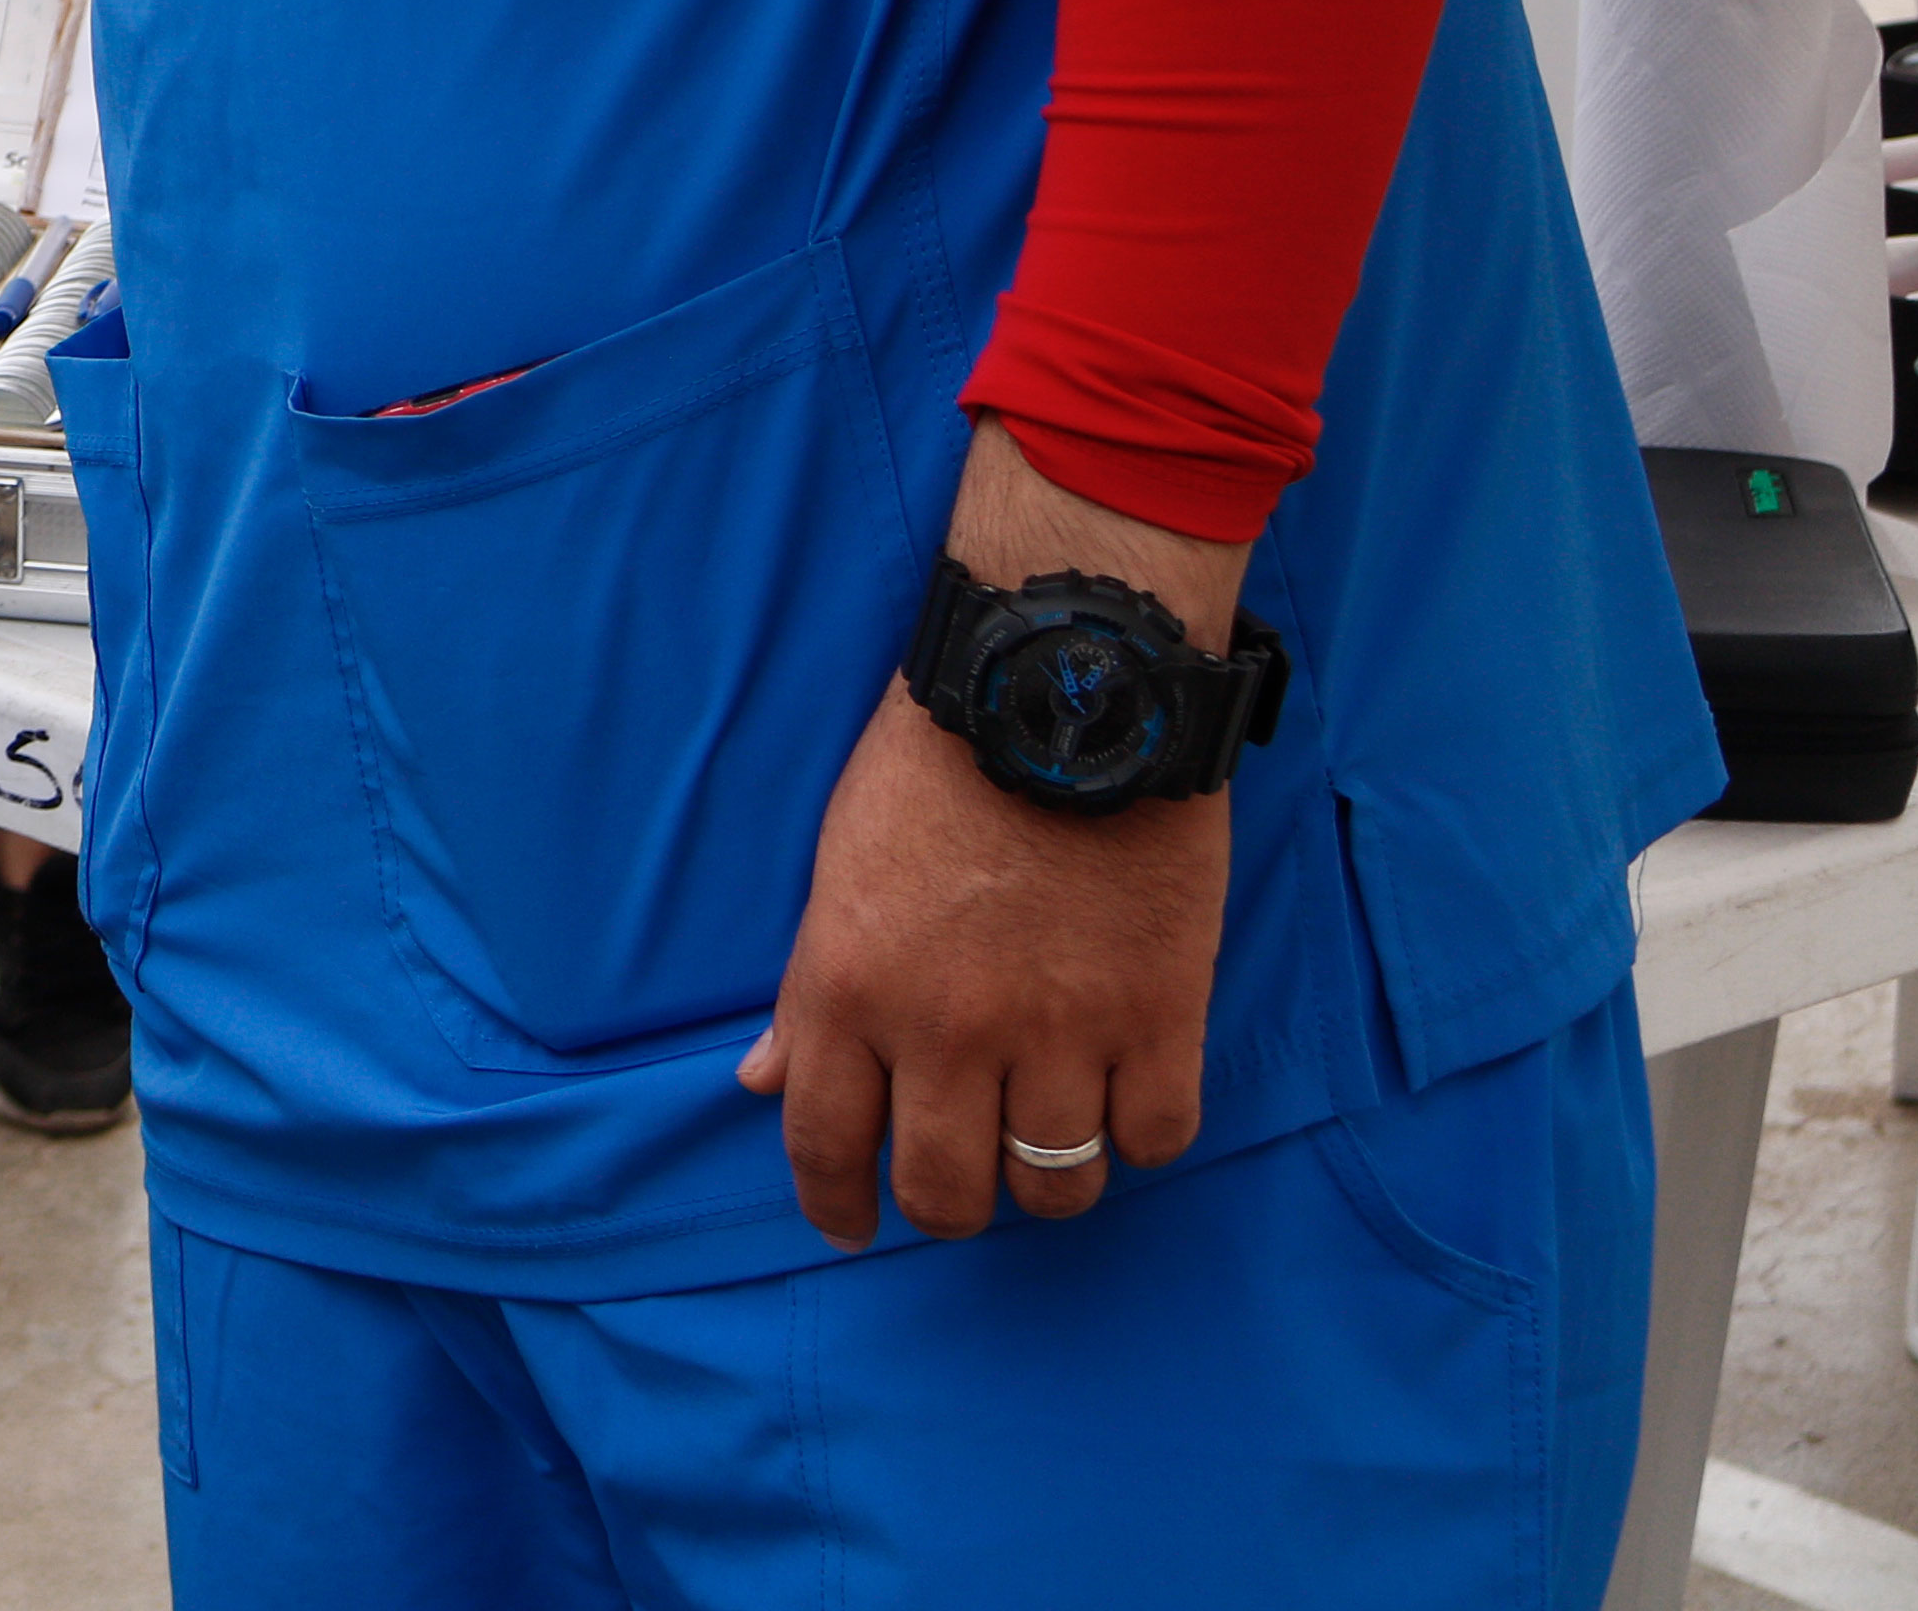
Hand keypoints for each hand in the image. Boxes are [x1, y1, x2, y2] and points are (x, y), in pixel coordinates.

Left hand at [737, 421, 1243, 1246]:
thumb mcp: (837, 869)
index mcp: (848, 988)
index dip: (835, 1205)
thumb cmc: (934, 767)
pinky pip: (1155, 1139)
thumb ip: (805, 993)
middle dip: (947, 1205)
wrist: (1062, 690)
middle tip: (962, 1182)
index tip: (851, 1226)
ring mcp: (1057, 1031)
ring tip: (1047, 1136)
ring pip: (1055, 1187)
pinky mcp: (1159, 1016)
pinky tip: (1126, 1096)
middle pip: (945, 1194)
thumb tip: (758, 1082)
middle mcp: (944, 1030)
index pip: (823, 1145)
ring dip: (1048, 1177)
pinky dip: (1141, 1133)